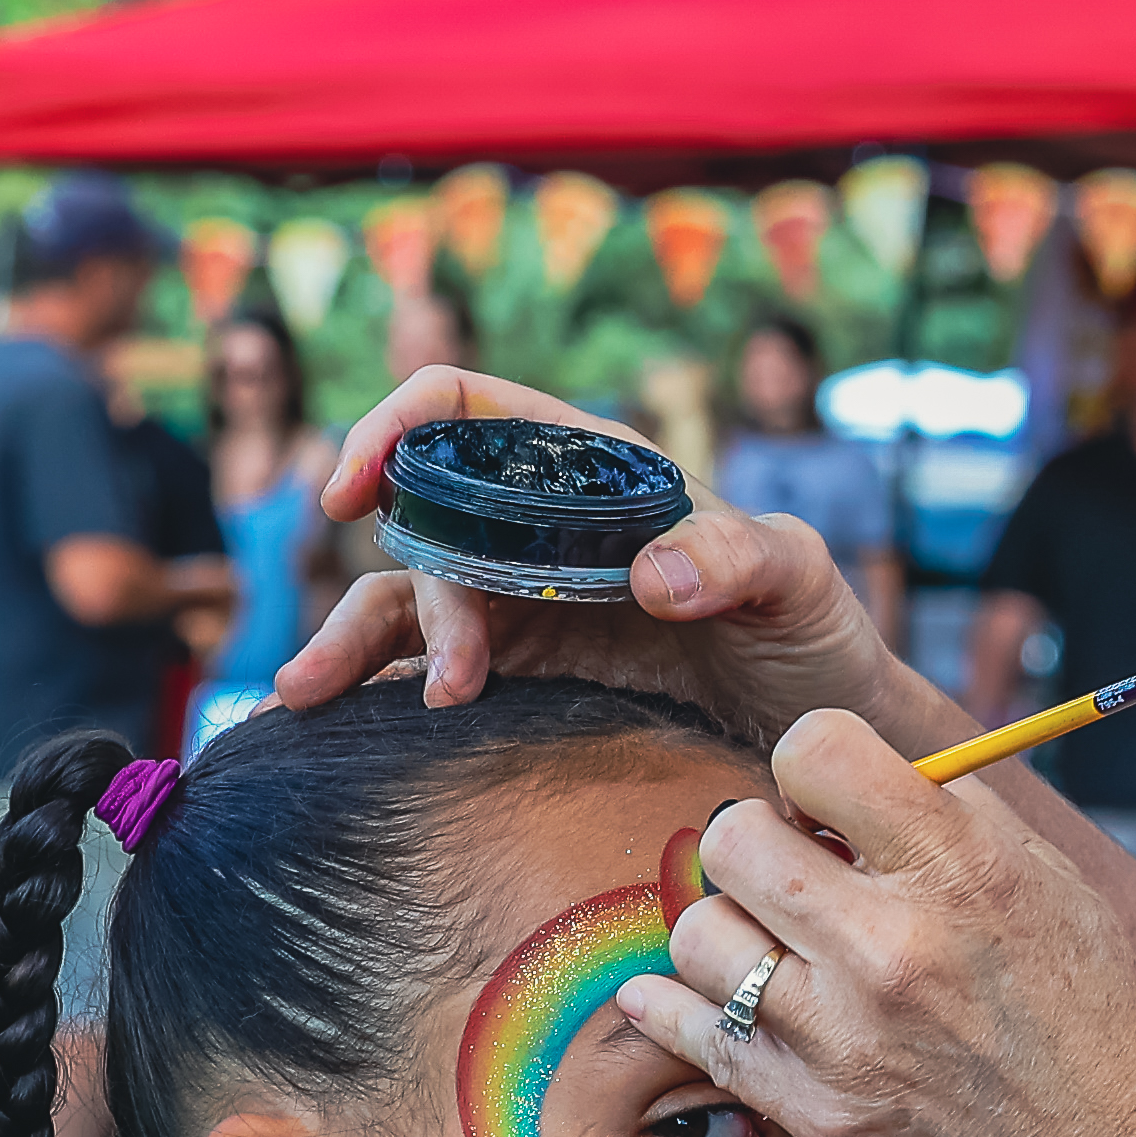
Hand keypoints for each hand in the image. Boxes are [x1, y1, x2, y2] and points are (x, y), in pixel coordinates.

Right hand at [276, 365, 892, 735]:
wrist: (820, 728)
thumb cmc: (814, 629)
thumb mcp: (799, 577)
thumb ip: (739, 558)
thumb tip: (651, 577)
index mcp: (592, 470)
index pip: (463, 408)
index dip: (395, 427)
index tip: (357, 490)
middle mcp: (538, 527)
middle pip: (422, 520)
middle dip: (411, 591)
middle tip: (455, 685)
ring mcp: (519, 603)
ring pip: (405, 599)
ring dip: (358, 644)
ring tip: (315, 701)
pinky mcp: (517, 675)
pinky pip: (421, 667)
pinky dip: (371, 689)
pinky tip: (321, 728)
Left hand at [612, 711, 1135, 1136]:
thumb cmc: (1100, 1028)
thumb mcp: (1053, 888)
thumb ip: (949, 819)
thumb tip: (841, 775)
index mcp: (965, 868)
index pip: (815, 748)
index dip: (812, 766)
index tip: (828, 804)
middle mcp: (895, 946)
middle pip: (734, 837)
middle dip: (759, 844)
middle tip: (796, 878)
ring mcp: (846, 1038)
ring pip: (700, 934)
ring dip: (732, 933)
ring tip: (784, 952)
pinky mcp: (817, 1115)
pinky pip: (691, 1031)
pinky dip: (677, 1006)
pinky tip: (698, 995)